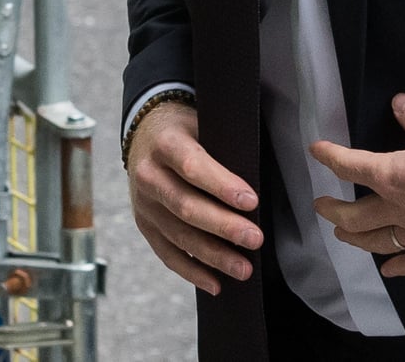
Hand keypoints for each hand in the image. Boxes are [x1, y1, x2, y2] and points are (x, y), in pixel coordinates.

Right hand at [126, 100, 262, 294]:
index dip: (222, 186)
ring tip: (244, 269)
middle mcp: (149, 175)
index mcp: (165, 144)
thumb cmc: (186, 128)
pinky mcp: (145, 225)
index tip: (251, 201)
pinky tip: (216, 284)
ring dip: (213, 256)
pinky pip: (167, 254)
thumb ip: (223, 144)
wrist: (145, 133)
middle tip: (255, 239)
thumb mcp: (201, 121)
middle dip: (223, 227)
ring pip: (179, 235)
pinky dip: (192, 271)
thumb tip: (260, 171)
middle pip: (186, 207)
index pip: (193, 167)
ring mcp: (144, 204)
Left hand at [311, 93, 404, 277]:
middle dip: (334, 211)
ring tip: (344, 236)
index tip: (316, 150)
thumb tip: (398, 103)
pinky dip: (401, 267)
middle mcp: (400, 208)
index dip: (330, 157)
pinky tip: (389, 271)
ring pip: (380, 242)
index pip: (351, 166)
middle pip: (357, 216)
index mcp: (393, 175)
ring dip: (358, 239)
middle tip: (320, 206)